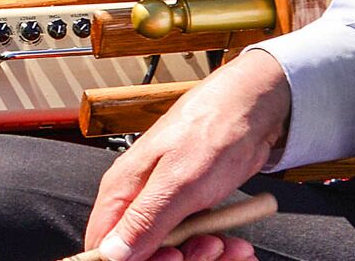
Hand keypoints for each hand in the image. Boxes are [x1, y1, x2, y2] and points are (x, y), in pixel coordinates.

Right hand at [83, 51, 291, 260]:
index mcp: (122, 190)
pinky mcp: (186, 208)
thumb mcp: (178, 182)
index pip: (105, 245)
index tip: (169, 258)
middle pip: (140, 253)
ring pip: (171, 251)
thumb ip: (143, 220)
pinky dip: (215, 247)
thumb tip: (111, 253)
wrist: (249, 109)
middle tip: (206, 247)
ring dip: (201, 255)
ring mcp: (163, 205)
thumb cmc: (212, 131)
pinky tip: (233, 242)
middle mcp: (137, 200)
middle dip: (177, 259)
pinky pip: (192, 241)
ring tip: (226, 243)